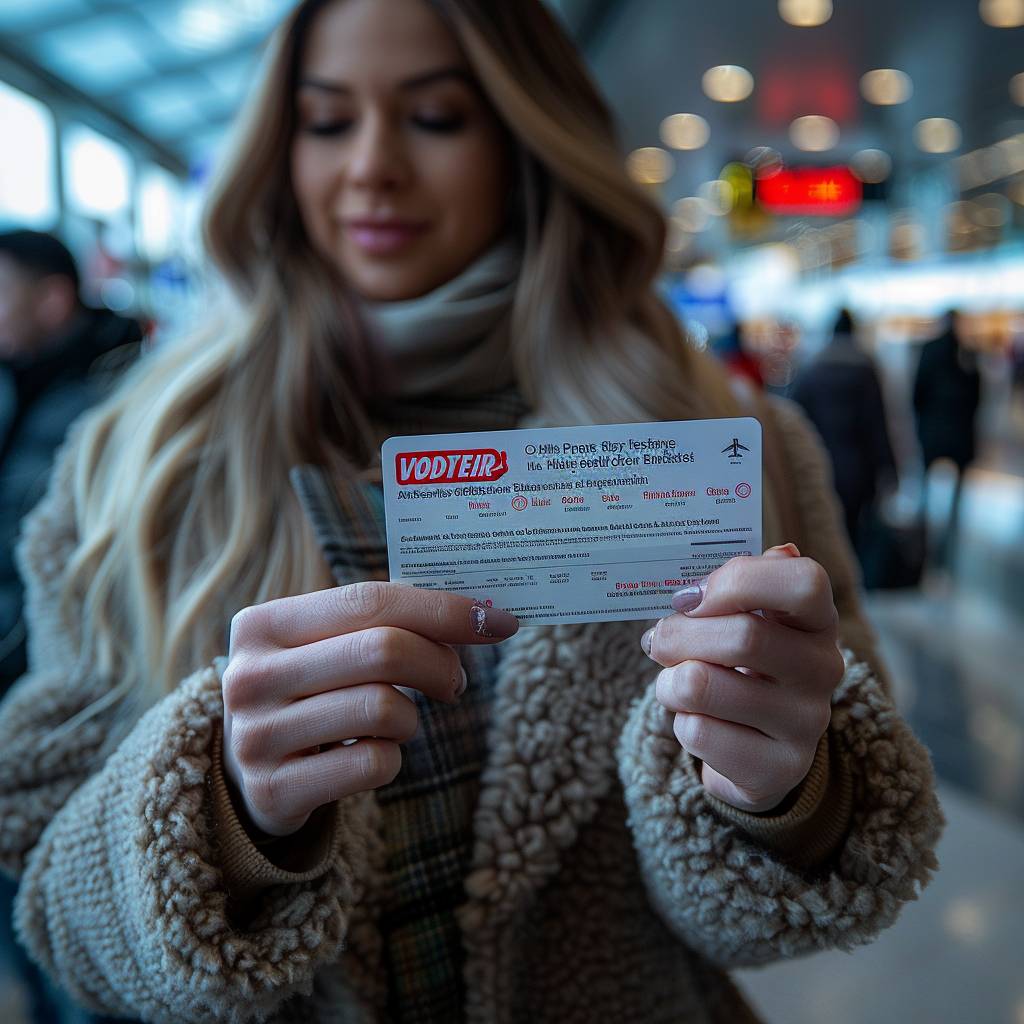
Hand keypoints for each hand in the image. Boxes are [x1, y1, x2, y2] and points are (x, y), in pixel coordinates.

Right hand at [221, 582, 518, 835]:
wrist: (250, 772)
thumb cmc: (312, 690)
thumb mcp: (328, 645)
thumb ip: (386, 619)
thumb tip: (482, 613)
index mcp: (263, 623)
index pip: (370, 600)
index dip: (442, 609)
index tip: (498, 622)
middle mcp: (250, 676)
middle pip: (383, 651)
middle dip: (439, 664)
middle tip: (454, 681)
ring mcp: (256, 736)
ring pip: (383, 709)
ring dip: (412, 717)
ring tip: (401, 720)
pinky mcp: (274, 790)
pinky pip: (373, 765)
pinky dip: (392, 758)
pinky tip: (373, 754)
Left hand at [643, 544, 843, 813]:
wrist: (759, 745)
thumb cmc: (741, 663)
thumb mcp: (745, 618)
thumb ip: (728, 590)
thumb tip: (699, 585)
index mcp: (818, 619)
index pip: (804, 582)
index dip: (739, 581)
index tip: (693, 596)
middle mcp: (824, 669)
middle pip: (745, 637)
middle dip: (679, 635)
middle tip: (657, 640)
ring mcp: (807, 723)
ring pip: (704, 686)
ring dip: (670, 682)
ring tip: (675, 683)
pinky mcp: (779, 769)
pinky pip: (699, 734)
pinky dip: (681, 724)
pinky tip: (698, 722)